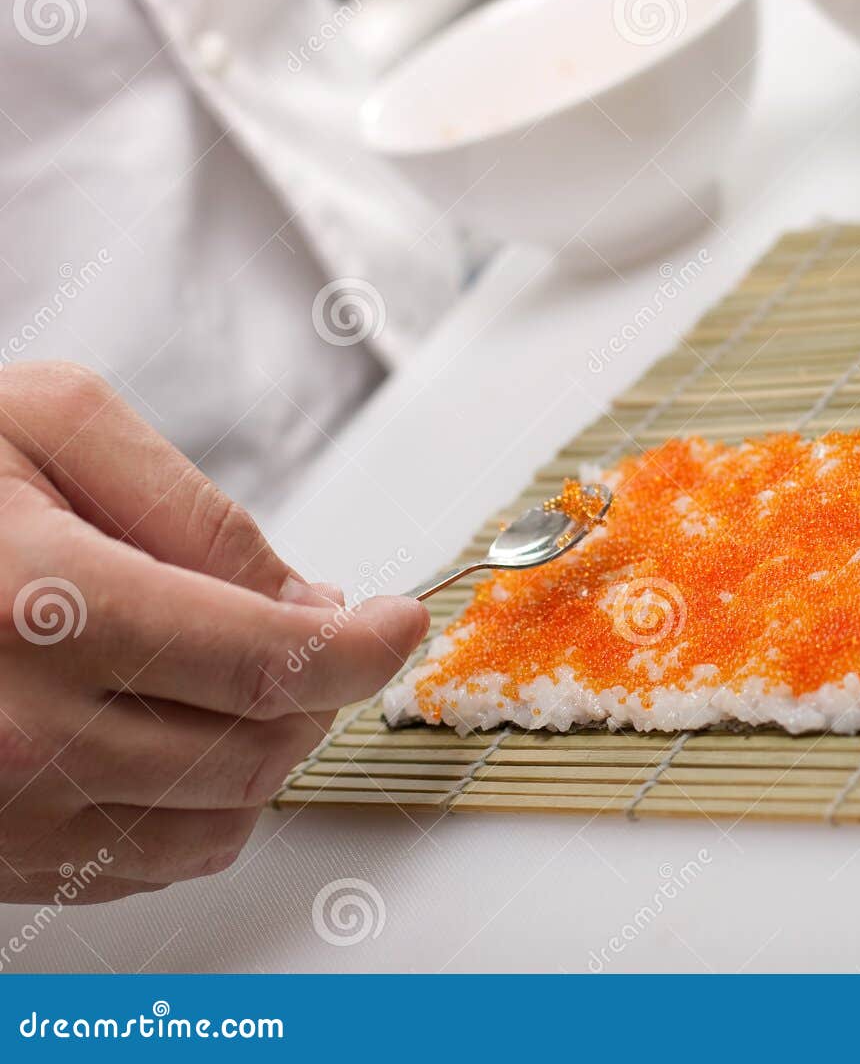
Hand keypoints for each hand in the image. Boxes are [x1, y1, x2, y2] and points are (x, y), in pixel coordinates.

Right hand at [0, 362, 427, 903]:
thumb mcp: (48, 425)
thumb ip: (194, 510)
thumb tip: (301, 597)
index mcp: (45, 605)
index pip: (268, 660)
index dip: (363, 648)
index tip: (397, 624)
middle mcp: (22, 729)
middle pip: (259, 745)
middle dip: (318, 690)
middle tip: (310, 634)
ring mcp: (5, 809)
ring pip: (220, 816)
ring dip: (265, 747)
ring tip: (231, 676)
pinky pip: (155, 858)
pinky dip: (201, 800)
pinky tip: (169, 729)